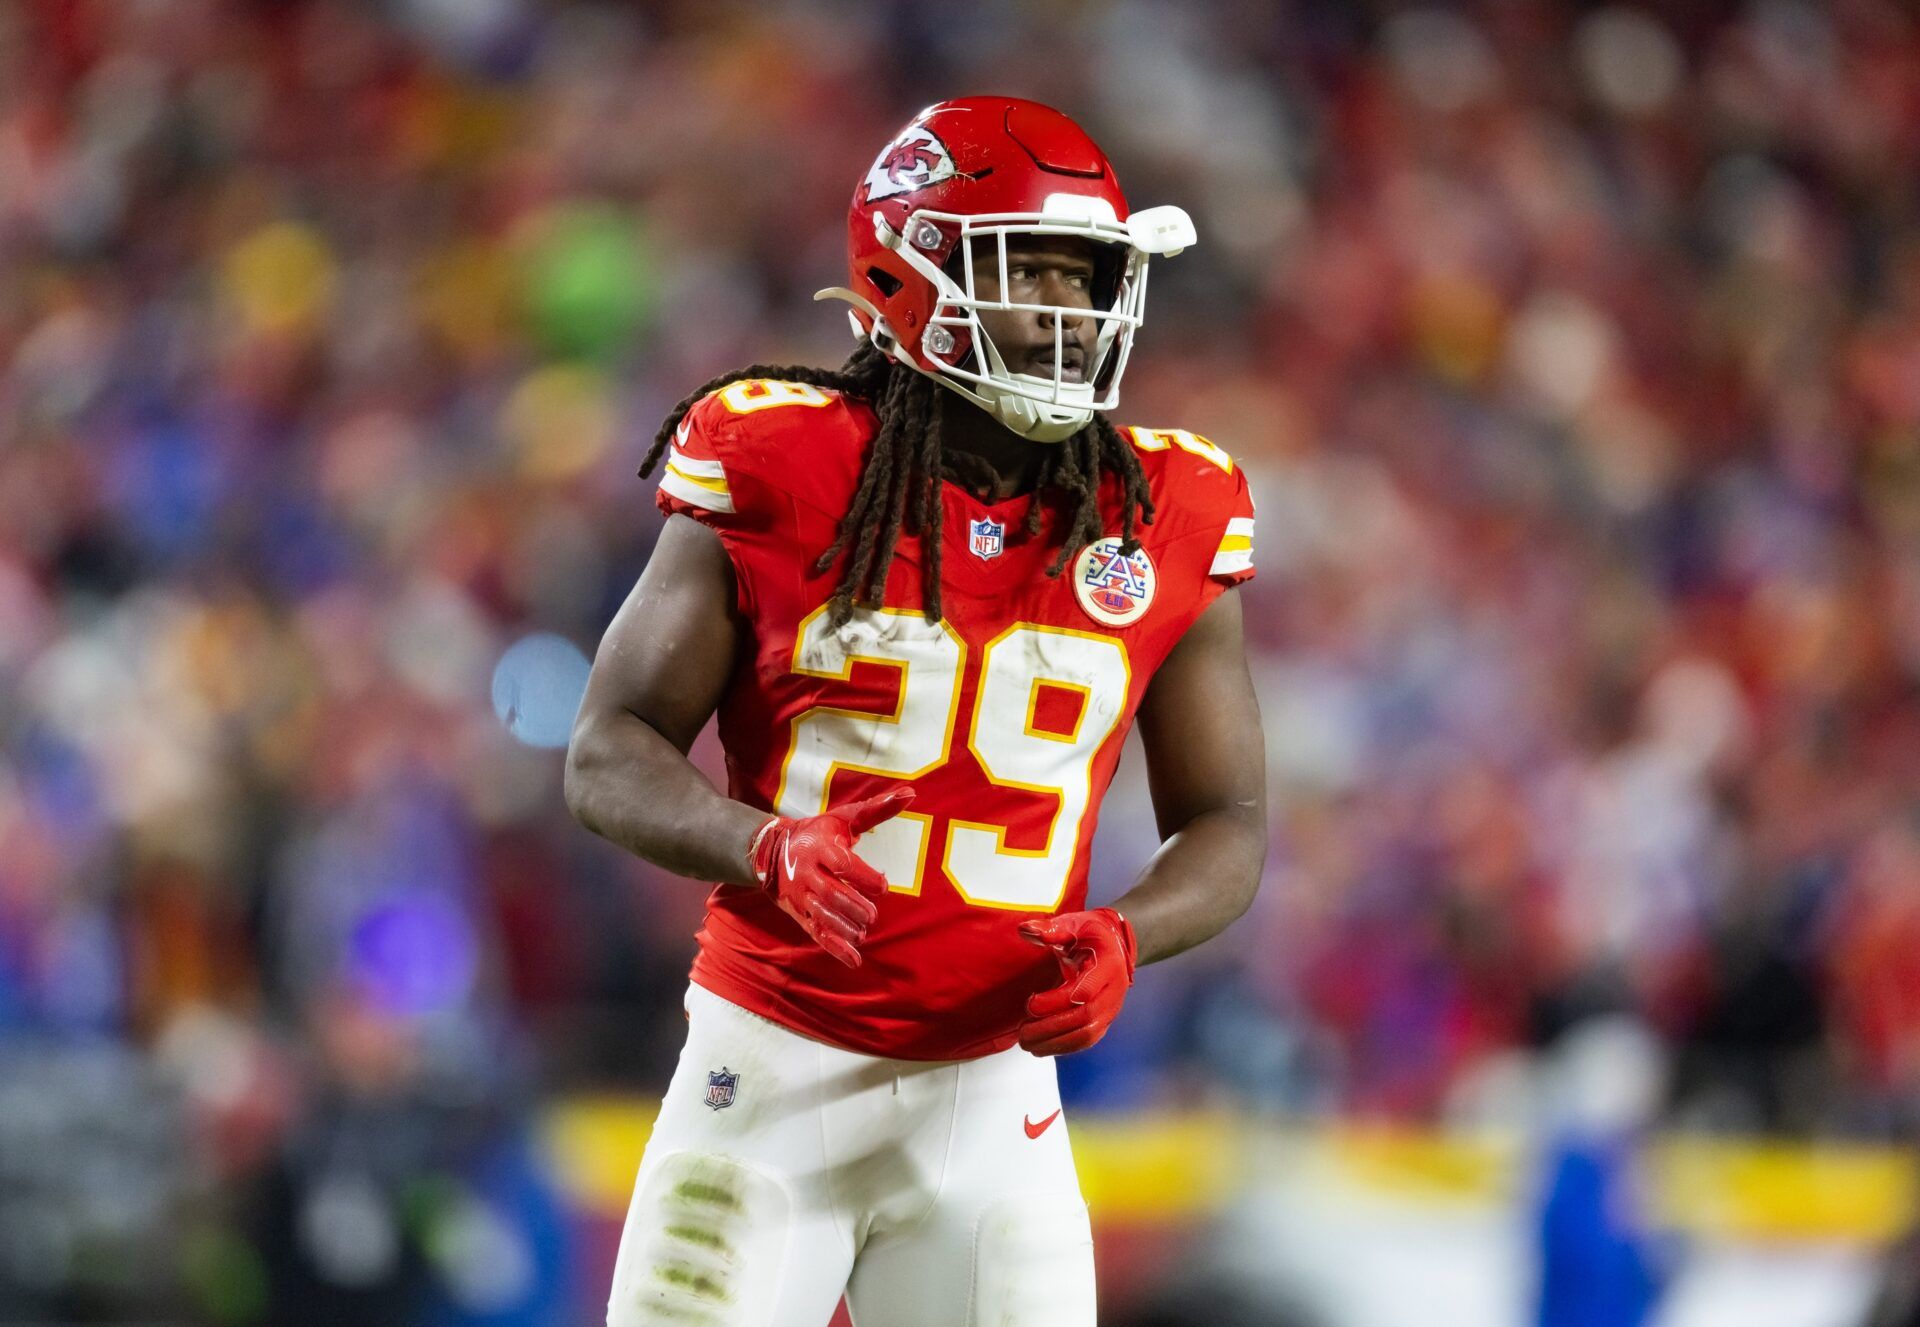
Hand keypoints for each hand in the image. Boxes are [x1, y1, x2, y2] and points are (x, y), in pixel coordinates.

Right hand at [748, 788, 913, 967]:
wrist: (772, 852)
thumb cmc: (819, 833)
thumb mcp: (844, 818)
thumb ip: (876, 810)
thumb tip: (911, 794)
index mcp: (819, 847)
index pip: (841, 864)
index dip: (863, 876)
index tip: (882, 885)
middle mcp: (807, 873)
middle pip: (831, 894)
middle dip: (853, 906)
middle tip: (871, 914)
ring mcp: (801, 896)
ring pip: (822, 915)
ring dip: (845, 927)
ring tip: (863, 931)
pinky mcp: (800, 914)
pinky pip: (816, 933)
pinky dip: (835, 948)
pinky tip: (855, 959)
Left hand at [1015, 908, 1136, 1055]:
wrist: (1114, 946)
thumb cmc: (1091, 935)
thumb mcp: (1073, 924)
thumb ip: (1051, 929)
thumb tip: (1025, 929)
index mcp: (1107, 965)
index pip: (1087, 990)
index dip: (1059, 1000)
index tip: (1032, 1004)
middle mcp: (1113, 991)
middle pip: (1086, 1017)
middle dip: (1051, 1027)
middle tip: (1023, 1031)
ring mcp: (1111, 1009)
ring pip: (1087, 1035)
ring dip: (1055, 1043)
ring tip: (1027, 1043)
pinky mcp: (1104, 1021)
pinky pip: (1086, 1041)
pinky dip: (1063, 1048)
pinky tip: (1040, 1048)